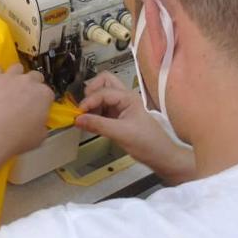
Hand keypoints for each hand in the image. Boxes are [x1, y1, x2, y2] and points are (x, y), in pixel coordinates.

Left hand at [0, 64, 54, 158]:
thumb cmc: (19, 138)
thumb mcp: (40, 136)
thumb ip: (42, 124)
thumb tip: (40, 122)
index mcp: (44, 94)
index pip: (48, 93)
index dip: (42, 100)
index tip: (37, 108)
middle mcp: (29, 81)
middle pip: (35, 76)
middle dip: (32, 84)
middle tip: (24, 97)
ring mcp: (10, 77)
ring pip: (17, 68)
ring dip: (15, 76)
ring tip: (9, 87)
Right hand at [75, 72, 194, 183]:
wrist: (160, 156)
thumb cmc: (147, 142)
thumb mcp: (121, 133)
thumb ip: (98, 125)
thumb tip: (78, 119)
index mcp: (128, 97)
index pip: (102, 91)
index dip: (89, 101)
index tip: (79, 114)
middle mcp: (124, 98)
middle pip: (103, 82)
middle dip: (90, 92)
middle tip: (83, 107)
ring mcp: (120, 107)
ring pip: (101, 95)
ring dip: (92, 103)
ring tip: (85, 117)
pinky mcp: (117, 117)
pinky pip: (102, 109)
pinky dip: (94, 113)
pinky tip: (90, 123)